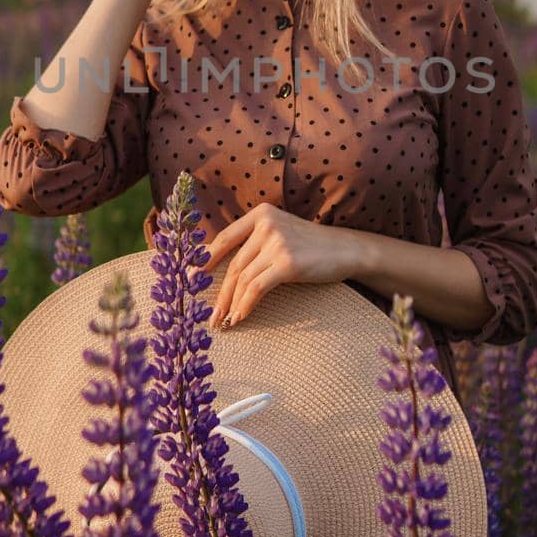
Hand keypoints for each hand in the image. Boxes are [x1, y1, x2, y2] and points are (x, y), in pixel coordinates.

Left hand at [206, 203, 354, 328]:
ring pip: (243, 278)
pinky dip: (246, 305)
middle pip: (233, 264)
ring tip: (225, 322)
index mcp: (261, 214)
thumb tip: (219, 267)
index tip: (190, 280)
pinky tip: (241, 317)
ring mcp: (277, 243)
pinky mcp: (288, 263)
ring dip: (231, 304)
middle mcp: (266, 224)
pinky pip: (257, 288)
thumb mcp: (280, 232)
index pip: (224, 238)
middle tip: (210, 315)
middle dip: (219, 293)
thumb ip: (254, 242)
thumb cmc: (310, 246)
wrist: (346, 250)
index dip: (204, 261)